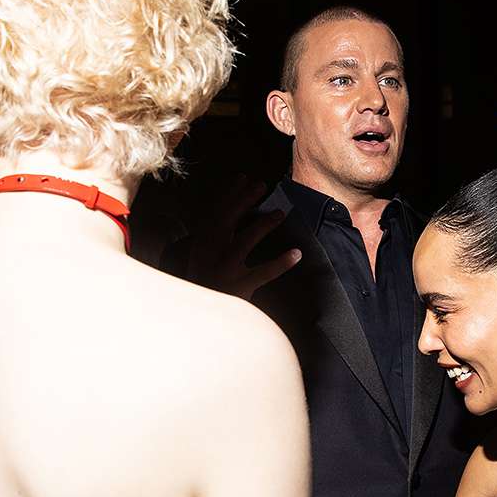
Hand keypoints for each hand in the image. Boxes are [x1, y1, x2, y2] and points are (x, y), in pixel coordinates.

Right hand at [187, 173, 301, 299]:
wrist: (199, 319)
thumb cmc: (205, 283)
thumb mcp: (201, 258)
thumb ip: (212, 236)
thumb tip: (230, 209)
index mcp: (201, 245)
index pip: (215, 213)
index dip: (229, 194)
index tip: (243, 177)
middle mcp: (210, 254)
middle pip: (228, 220)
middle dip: (245, 200)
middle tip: (262, 185)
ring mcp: (224, 270)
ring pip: (245, 241)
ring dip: (264, 224)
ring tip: (280, 213)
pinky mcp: (239, 287)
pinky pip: (264, 272)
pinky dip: (281, 262)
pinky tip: (297, 253)